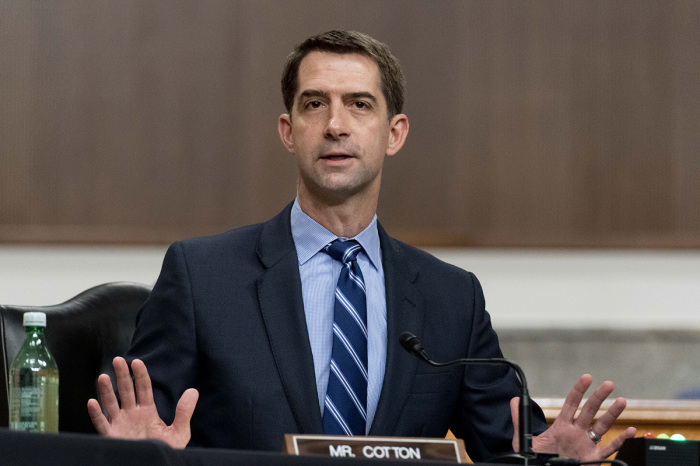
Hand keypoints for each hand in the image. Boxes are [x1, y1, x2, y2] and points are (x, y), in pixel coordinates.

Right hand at [87, 357, 198, 448]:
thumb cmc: (166, 451)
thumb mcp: (178, 432)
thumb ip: (184, 412)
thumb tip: (193, 391)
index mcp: (147, 411)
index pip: (143, 388)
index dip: (140, 374)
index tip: (136, 362)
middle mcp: (132, 415)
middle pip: (126, 390)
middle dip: (122, 375)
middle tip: (118, 360)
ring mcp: (120, 425)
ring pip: (111, 404)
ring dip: (106, 391)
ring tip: (103, 377)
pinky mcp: (111, 437)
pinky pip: (101, 424)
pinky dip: (96, 414)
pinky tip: (92, 402)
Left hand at [511, 374, 635, 460]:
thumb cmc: (537, 459)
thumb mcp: (525, 440)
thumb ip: (520, 420)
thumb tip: (513, 400)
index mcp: (561, 427)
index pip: (571, 404)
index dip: (578, 390)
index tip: (587, 377)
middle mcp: (576, 433)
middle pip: (589, 411)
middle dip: (598, 397)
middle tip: (608, 384)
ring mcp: (585, 445)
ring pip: (602, 426)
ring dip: (612, 414)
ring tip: (621, 401)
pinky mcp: (593, 458)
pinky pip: (610, 449)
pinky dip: (621, 440)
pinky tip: (631, 431)